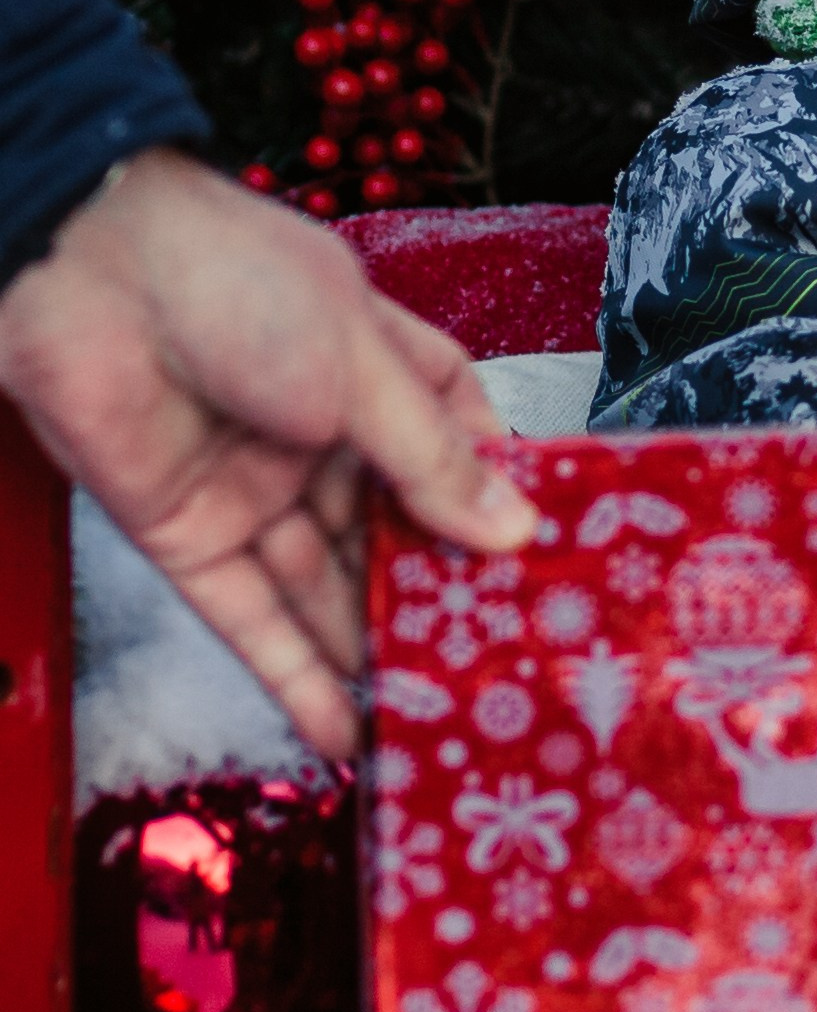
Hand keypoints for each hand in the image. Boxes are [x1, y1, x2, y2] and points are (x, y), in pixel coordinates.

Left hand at [0, 148, 537, 759]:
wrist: (85, 279)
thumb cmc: (235, 284)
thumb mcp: (362, 366)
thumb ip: (430, 460)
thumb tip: (510, 531)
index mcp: (372, 368)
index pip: (449, 439)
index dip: (488, 497)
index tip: (537, 562)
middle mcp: (318, 434)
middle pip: (389, 530)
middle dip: (435, 595)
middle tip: (492, 669)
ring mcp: (254, 489)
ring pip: (324, 587)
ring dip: (372, 650)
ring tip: (431, 719)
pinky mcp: (190, 539)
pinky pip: (249, 619)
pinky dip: (293, 679)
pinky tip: (342, 733)